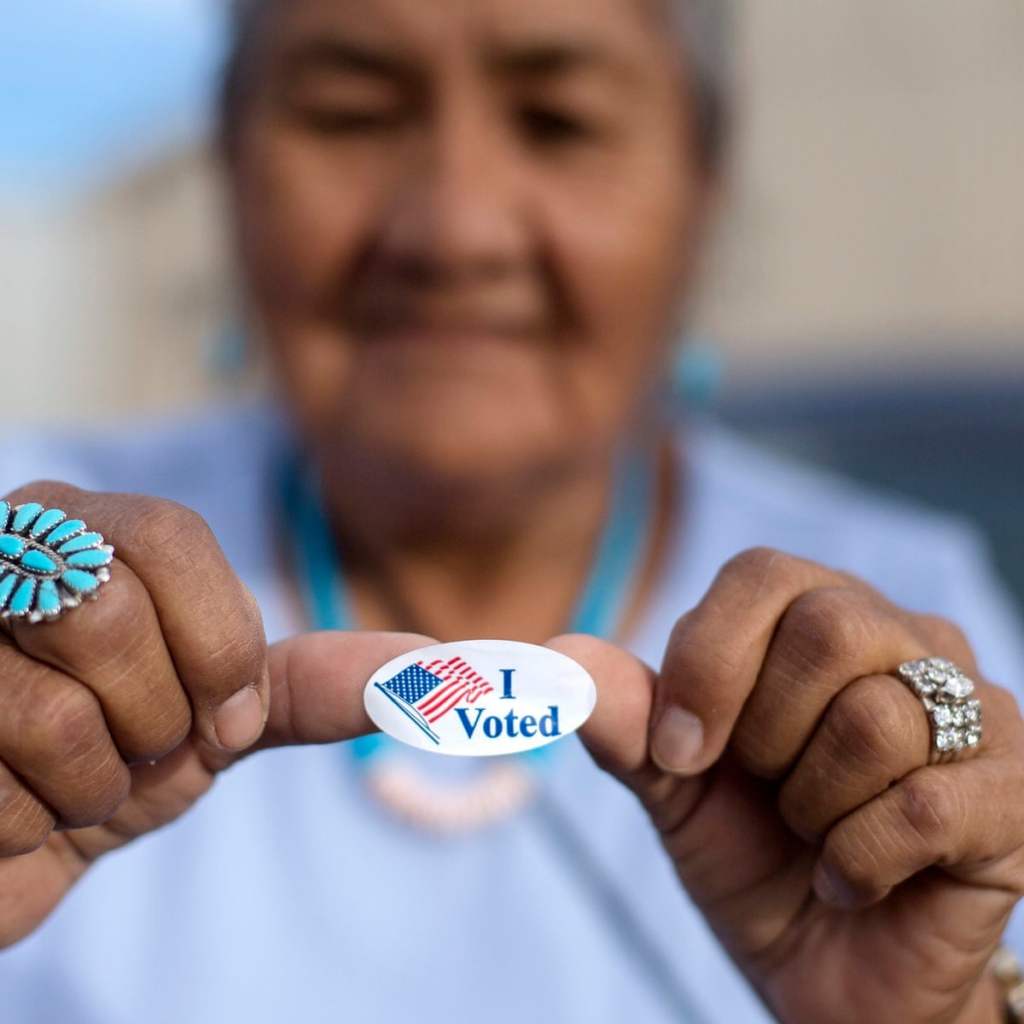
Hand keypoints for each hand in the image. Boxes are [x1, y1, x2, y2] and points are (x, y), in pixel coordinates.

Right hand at [0, 482, 425, 948]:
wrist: (12, 843)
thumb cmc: (119, 762)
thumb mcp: (220, 716)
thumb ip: (312, 683)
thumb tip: (434, 664)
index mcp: (85, 530)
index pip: (174, 537)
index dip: (216, 640)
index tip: (226, 716)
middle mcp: (0, 556)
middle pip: (109, 608)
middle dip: (154, 716)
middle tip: (141, 747)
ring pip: (50, 709)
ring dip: (93, 784)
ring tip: (75, 780)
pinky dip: (29, 825)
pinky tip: (14, 808)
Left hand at [558, 548, 1023, 1023]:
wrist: (827, 970)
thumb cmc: (753, 853)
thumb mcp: (673, 785)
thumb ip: (627, 719)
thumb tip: (560, 657)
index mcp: (816, 613)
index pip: (760, 574)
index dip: (707, 662)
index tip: (680, 753)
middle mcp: (905, 639)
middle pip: (828, 629)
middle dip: (765, 736)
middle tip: (767, 791)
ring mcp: (973, 710)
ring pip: (877, 720)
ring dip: (812, 805)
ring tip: (815, 833)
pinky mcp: (1012, 792)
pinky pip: (924, 806)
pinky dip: (858, 861)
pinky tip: (852, 880)